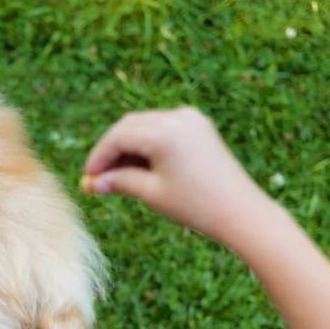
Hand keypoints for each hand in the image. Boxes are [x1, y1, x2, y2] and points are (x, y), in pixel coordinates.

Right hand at [82, 106, 278, 245]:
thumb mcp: (152, 193)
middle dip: (111, 151)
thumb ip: (119, 182)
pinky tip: (139, 167)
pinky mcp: (198, 126)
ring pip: (143, 126)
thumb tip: (92, 184)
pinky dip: (146, 144)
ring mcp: (190, 118)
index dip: (99, 157)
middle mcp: (177, 117)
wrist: (241, 211)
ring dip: (127, 147)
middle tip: (98, 178)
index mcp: (165, 132)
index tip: (87, 178)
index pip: (118, 137)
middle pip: (128, 127)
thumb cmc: (197, 206)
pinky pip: (161, 128)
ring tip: (118, 177)